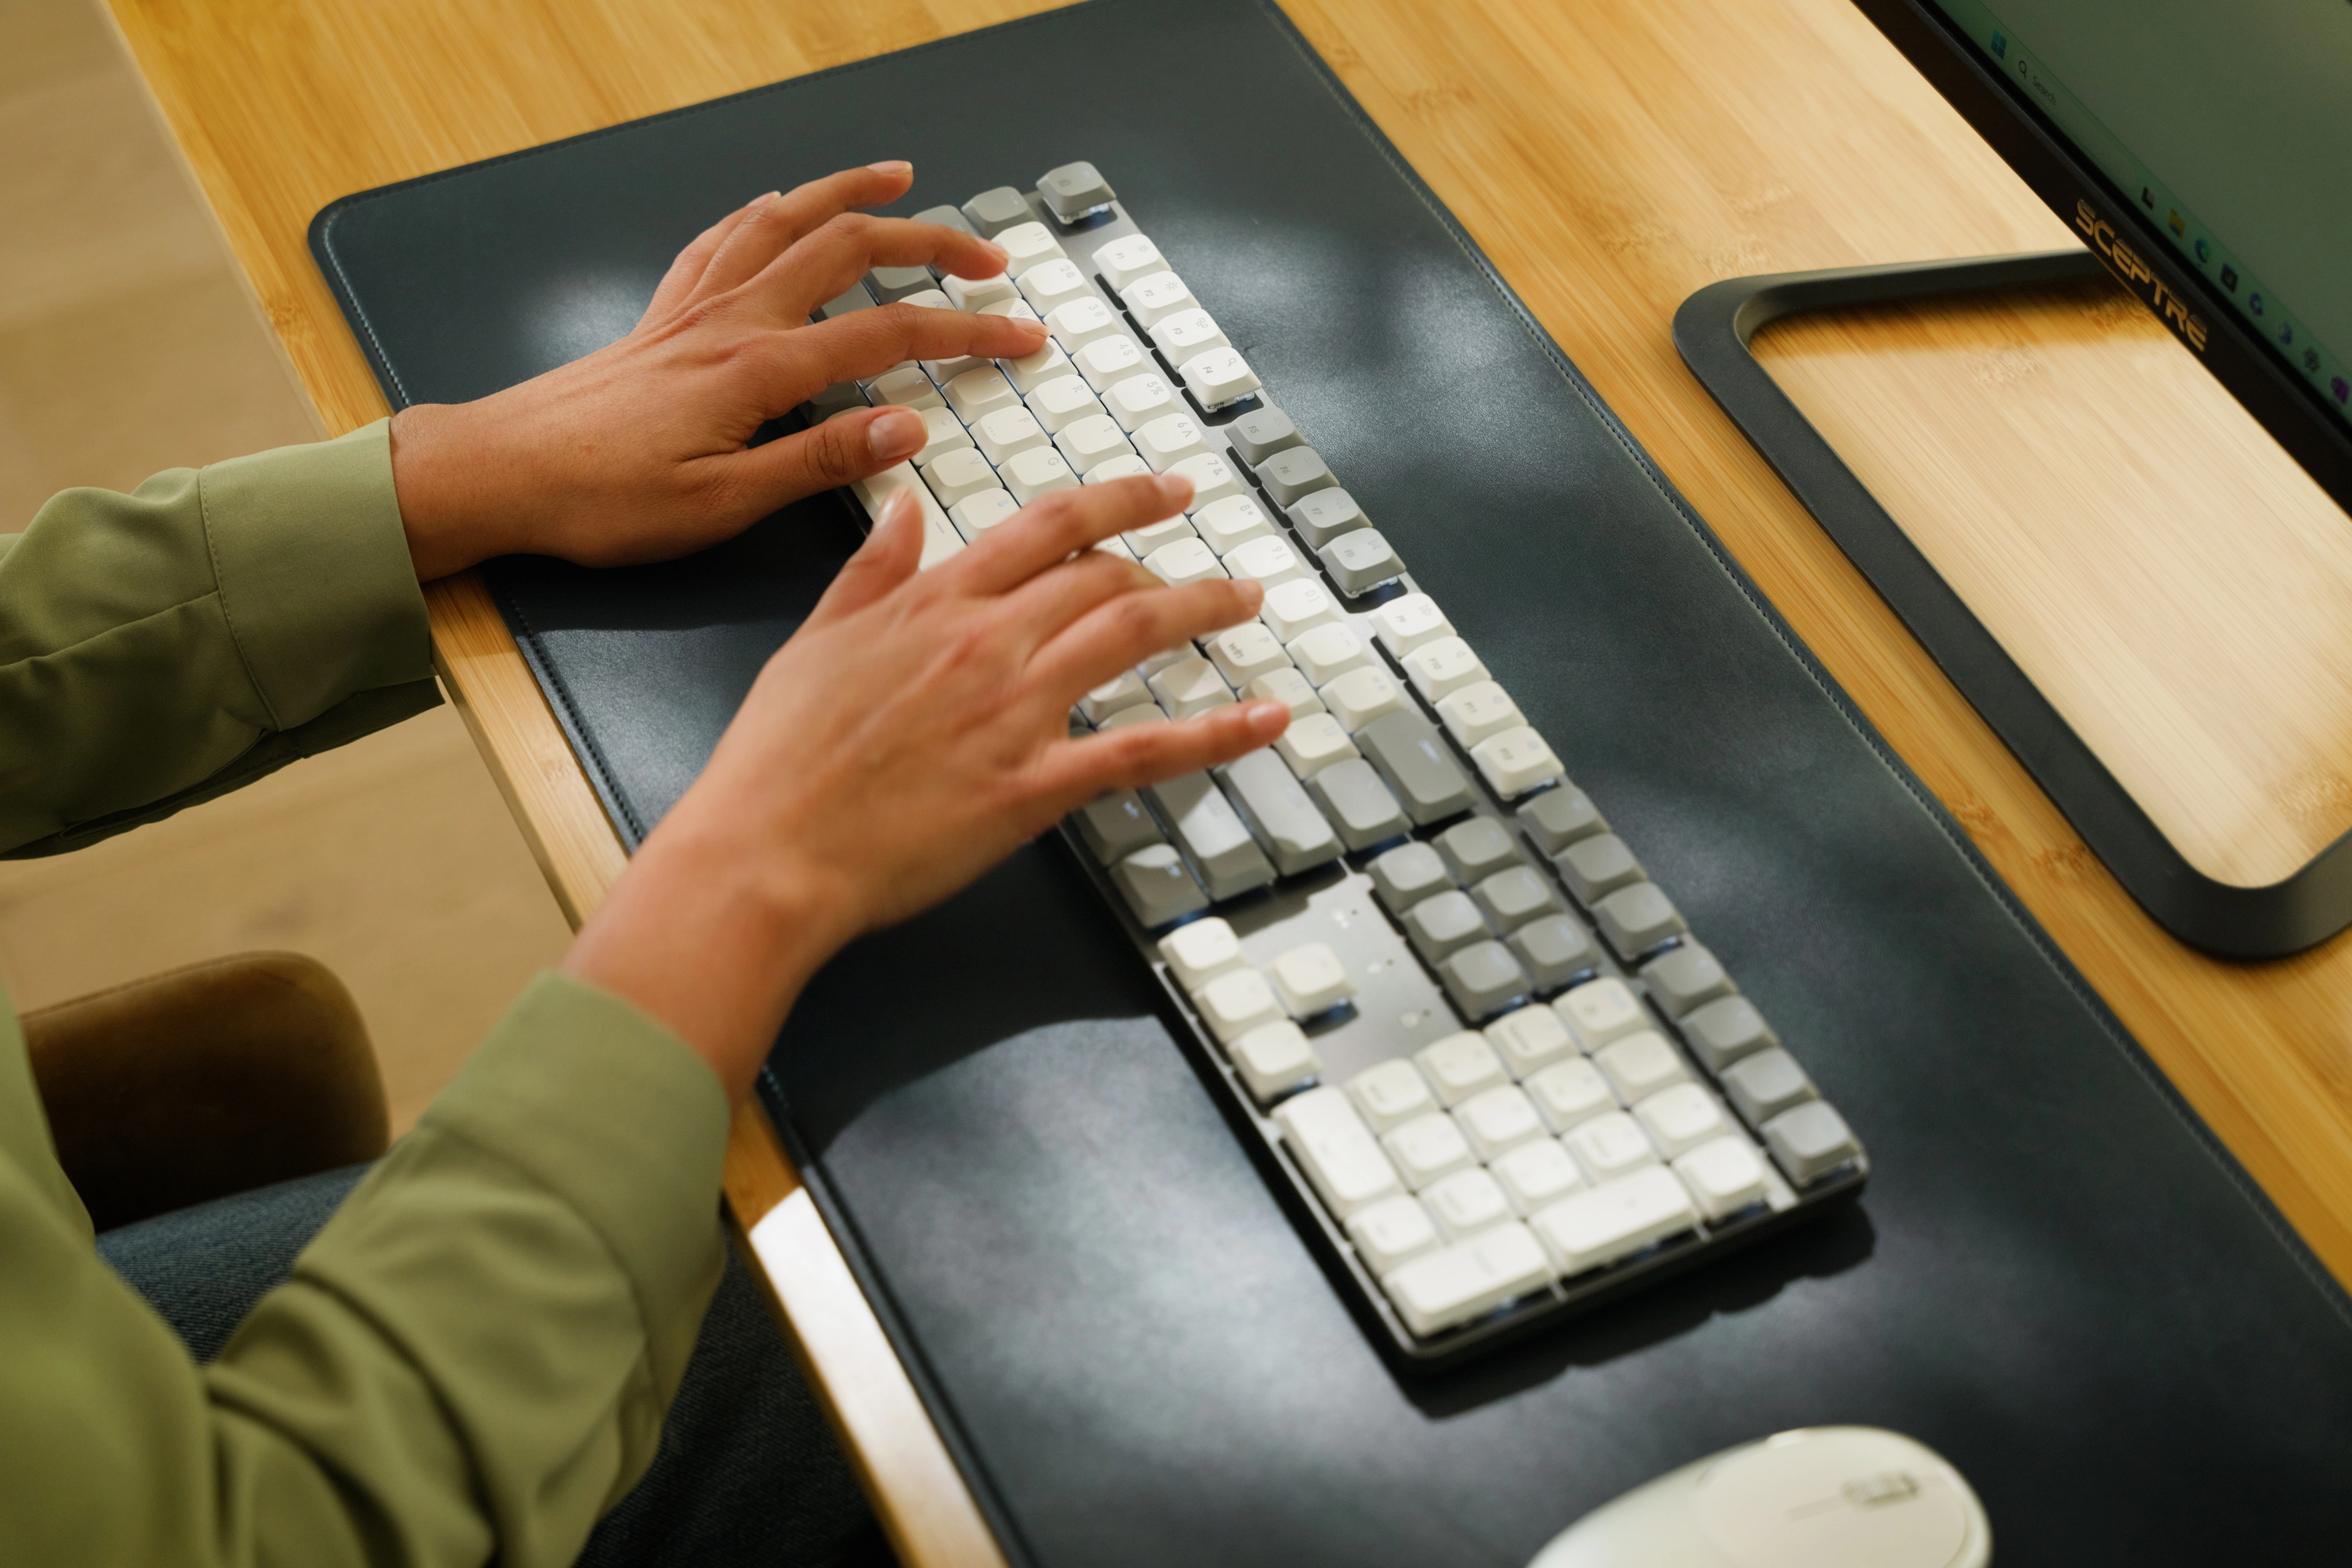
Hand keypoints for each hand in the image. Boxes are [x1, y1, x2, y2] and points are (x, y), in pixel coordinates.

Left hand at [387, 162, 1048, 578]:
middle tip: (986, 257)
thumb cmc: (604, 501)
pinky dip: (765, 211)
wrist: (501, 473)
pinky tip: (780, 204)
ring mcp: (695, 307)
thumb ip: (819, 463)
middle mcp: (732, 320)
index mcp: (759, 370)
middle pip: (848, 251)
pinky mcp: (664, 314)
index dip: (965, 330)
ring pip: (786, 221)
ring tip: (898, 176)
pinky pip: (723, 238)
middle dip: (927, 242)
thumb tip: (906, 426)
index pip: (889, 333)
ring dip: (848, 193)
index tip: (1021, 336)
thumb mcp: (723, 504)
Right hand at [562, 473, 1291, 1100]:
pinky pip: (1144, 748)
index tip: (1165, 491)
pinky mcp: (1033, 786)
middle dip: (1168, 561)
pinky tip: (1265, 718)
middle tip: (1212, 570)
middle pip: (1102, 576)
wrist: (766, 851)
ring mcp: (1016, 712)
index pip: (1047, 526)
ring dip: (1202, 612)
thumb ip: (870, 571)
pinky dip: (1215, 732)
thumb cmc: (779, 761)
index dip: (1118, 499)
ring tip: (1244, 605)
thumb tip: (901, 508)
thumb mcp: (814, 641)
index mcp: (935, 603)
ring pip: (1133, 634)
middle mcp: (986, 643)